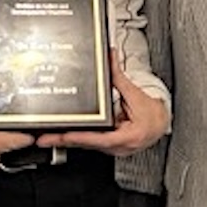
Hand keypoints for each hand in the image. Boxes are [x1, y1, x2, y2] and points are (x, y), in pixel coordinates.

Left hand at [35, 52, 167, 156]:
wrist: (161, 124)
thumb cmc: (153, 115)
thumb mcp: (135, 94)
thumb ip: (119, 77)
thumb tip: (109, 58)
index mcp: (127, 137)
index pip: (98, 138)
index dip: (79, 136)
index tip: (63, 135)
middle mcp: (118, 146)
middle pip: (87, 143)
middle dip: (64, 140)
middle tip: (44, 138)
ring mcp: (112, 148)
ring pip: (87, 144)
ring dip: (68, 140)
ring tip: (48, 137)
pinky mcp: (108, 145)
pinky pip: (90, 141)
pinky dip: (78, 137)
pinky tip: (63, 134)